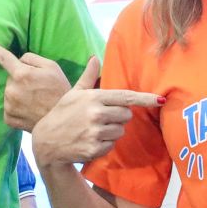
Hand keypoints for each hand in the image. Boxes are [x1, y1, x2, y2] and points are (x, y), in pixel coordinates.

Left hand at [0, 44, 73, 130]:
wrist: (62, 121)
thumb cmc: (60, 91)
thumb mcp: (52, 67)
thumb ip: (32, 58)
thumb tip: (19, 60)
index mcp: (22, 74)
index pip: (5, 59)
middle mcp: (12, 90)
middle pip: (11, 78)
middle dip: (21, 80)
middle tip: (38, 88)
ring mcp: (9, 105)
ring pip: (10, 93)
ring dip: (19, 94)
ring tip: (36, 101)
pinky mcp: (9, 119)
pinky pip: (9, 108)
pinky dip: (17, 108)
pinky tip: (29, 110)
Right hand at [32, 58, 161, 165]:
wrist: (46, 142)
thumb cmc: (61, 114)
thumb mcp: (73, 93)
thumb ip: (88, 77)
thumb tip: (95, 58)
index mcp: (93, 98)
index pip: (126, 97)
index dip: (145, 99)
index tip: (160, 100)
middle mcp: (96, 114)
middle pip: (126, 114)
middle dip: (118, 116)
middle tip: (101, 117)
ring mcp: (96, 133)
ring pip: (121, 131)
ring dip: (112, 131)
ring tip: (94, 129)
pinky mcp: (95, 149)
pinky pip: (112, 145)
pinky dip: (105, 144)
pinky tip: (90, 140)